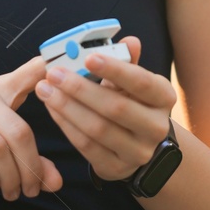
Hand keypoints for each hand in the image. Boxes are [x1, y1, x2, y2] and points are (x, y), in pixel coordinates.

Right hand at [0, 55, 64, 198]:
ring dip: (9, 176)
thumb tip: (56, 183)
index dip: (50, 70)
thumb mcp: (5, 157)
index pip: (29, 74)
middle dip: (30, 167)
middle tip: (32, 190)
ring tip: (12, 192)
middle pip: (18, 130)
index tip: (69, 69)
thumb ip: (32, 164)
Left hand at [36, 36, 177, 182]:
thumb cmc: (132, 101)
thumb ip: (127, 61)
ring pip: (97, 129)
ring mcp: (138, 152)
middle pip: (116, 108)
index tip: (88, 57)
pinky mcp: (117, 168)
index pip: (141, 82)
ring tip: (46, 89)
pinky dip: (66, 125)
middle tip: (54, 74)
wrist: (138, 143)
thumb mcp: (132, 81)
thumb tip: (129, 41)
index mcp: (164, 97)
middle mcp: (156, 127)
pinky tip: (52, 109)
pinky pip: (86, 146)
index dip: (115, 69)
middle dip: (80, 89)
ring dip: (67, 107)